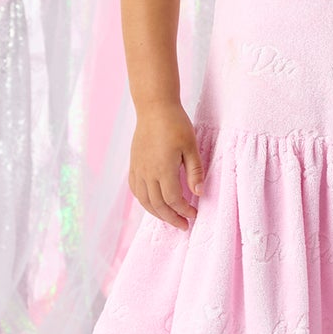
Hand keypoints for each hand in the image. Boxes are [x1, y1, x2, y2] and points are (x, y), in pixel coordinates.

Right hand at [129, 102, 204, 228]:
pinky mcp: (134, 164)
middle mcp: (147, 172)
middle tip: (184, 225)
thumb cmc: (175, 124)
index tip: (194, 214)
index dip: (184, 210)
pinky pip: (135, 190)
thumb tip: (199, 193)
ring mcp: (138, 169)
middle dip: (171, 218)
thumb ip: (195, 172)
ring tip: (170, 218)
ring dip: (157, 213)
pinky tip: (153, 204)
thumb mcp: (191, 146)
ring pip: (144, 200)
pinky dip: (144, 201)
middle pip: (157, 205)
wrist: (154, 108)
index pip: (173, 200)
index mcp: (163, 169)